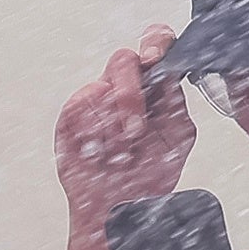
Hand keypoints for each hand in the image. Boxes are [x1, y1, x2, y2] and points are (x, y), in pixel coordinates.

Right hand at [55, 34, 196, 217]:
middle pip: (123, 60)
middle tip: (135, 130)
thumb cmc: (148, 171)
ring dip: (113, 127)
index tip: (155, 58)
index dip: (155, 42)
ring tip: (120, 154)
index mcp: (154, 84)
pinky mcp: (71, 113)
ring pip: (101, 86)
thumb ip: (176, 104)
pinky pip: (80, 107)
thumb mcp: (177, 137)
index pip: (155, 43)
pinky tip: (100, 152)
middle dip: (130, 96)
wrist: (120, 207)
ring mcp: (96, 96)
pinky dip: (94, 134)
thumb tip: (168, 76)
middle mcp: (124, 85)